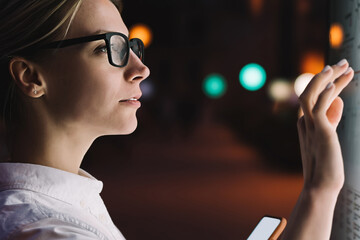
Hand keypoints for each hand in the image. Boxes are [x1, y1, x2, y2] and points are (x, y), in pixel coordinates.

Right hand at [298, 59, 353, 194]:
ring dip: (325, 79)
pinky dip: (327, 94)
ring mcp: (309, 126)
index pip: (314, 97)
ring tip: (342, 66)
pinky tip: (335, 83)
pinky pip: (319, 107)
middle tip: (343, 63)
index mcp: (305, 123)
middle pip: (310, 91)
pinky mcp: (319, 131)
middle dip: (325, 75)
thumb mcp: (329, 137)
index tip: (341, 73)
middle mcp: (304, 121)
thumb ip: (331, 119)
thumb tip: (339, 102)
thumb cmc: (327, 165)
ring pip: (311, 94)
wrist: (321, 185)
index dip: (327, 82)